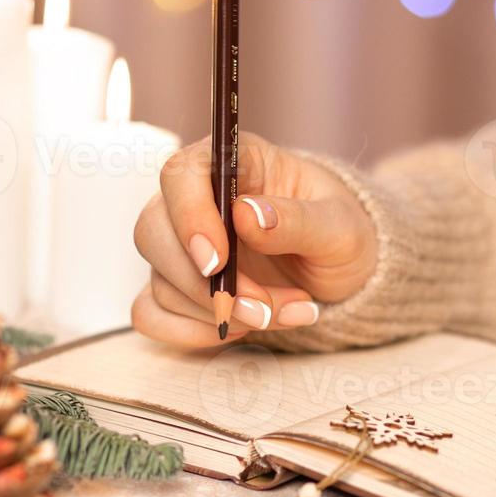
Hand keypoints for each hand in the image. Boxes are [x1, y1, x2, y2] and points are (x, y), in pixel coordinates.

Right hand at [131, 132, 376, 346]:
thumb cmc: (340, 233)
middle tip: (265, 309)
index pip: (180, 174)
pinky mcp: (178, 288)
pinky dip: (195, 332)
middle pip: (153, 233)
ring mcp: (181, 247)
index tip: (218, 262)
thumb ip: (298, 220)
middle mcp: (196, 200)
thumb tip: (247, 214)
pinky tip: (243, 329)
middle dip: (206, 285)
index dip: (188, 217)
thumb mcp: (340, 226)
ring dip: (220, 313)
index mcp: (234, 164)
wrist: (342, 270)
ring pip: (160, 282)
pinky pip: (154, 316)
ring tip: (286, 312)